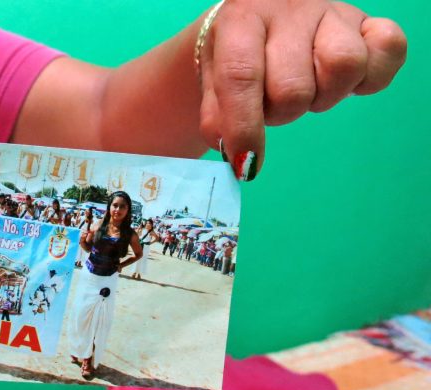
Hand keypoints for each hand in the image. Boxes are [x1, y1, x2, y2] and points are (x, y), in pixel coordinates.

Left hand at [198, 0, 406, 179]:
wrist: (263, 16)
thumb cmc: (235, 54)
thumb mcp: (211, 79)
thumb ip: (216, 117)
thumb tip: (237, 156)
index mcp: (242, 19)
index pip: (241, 77)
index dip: (243, 128)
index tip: (245, 165)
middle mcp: (289, 7)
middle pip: (293, 86)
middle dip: (280, 113)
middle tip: (273, 104)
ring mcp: (332, 11)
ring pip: (342, 66)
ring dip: (323, 96)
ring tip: (308, 89)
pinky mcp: (368, 21)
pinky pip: (387, 50)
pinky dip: (371, 78)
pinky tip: (347, 82)